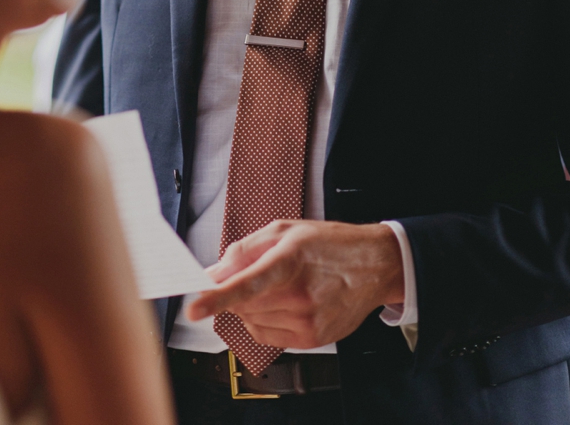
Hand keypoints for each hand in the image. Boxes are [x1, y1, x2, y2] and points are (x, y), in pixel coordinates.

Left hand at [185, 220, 403, 348]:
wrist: (375, 266)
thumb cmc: (329, 244)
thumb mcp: (284, 231)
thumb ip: (243, 251)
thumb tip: (213, 273)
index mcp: (290, 262)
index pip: (247, 285)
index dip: (217, 298)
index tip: (194, 307)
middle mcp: (301, 297)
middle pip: (242, 305)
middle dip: (234, 291)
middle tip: (254, 273)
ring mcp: (309, 322)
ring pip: (251, 321)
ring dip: (249, 306)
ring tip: (277, 285)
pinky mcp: (313, 339)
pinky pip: (266, 335)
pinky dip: (261, 320)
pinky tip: (279, 303)